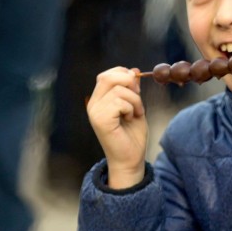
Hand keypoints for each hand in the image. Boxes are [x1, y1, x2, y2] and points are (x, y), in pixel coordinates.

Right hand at [86, 67, 147, 188]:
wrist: (130, 160)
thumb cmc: (132, 137)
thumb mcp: (135, 107)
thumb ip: (132, 90)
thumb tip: (134, 70)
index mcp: (99, 101)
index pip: (106, 75)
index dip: (123, 74)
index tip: (136, 87)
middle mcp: (93, 105)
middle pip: (108, 77)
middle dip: (129, 83)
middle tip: (138, 98)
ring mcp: (95, 112)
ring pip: (119, 89)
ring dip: (135, 100)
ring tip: (135, 114)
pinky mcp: (100, 119)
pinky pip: (120, 102)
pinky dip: (132, 108)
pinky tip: (131, 119)